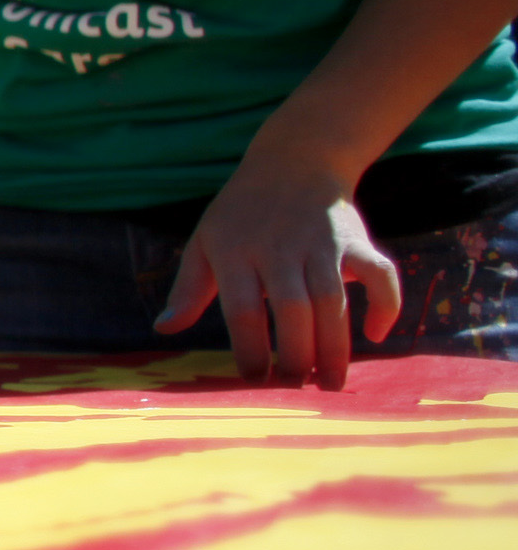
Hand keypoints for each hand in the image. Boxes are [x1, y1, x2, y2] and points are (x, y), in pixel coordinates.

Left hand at [156, 149, 400, 387]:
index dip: (249, 349)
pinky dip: (385, 303)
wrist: (294, 161)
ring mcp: (321, 243)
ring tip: (331, 383)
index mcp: (235, 252)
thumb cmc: (241, 213)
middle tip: (297, 389)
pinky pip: (380, 273)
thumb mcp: (205, 241)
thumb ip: (189, 288)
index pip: (242, 310)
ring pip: (332, 299)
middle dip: (296, 354)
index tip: (254, 381)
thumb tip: (164, 329)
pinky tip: (376, 333)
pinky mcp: (357, 239)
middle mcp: (279, 248)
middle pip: (291, 309)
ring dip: (335, 345)